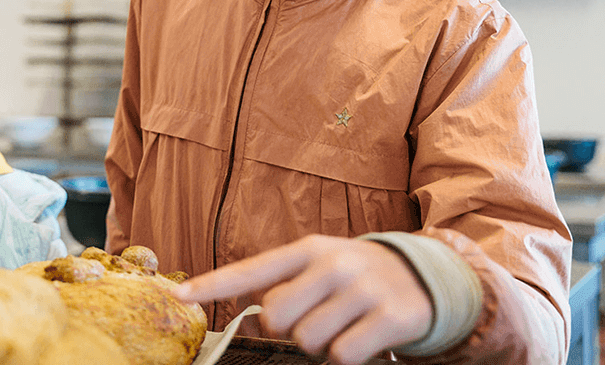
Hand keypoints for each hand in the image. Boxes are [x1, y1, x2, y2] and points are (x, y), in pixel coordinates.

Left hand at [173, 234, 431, 364]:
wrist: (426, 276)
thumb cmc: (355, 276)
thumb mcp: (320, 265)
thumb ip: (284, 285)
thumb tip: (256, 317)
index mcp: (307, 250)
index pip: (251, 269)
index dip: (213, 285)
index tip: (178, 295)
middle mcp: (332, 264)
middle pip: (276, 316)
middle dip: (286, 329)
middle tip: (312, 319)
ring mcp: (363, 290)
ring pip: (308, 341)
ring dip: (319, 345)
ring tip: (341, 325)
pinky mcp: (391, 317)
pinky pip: (343, 355)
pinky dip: (347, 356)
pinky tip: (363, 337)